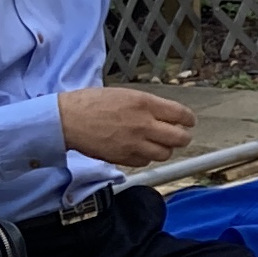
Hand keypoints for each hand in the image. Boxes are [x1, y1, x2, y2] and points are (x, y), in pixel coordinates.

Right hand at [56, 85, 194, 168]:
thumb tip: (164, 114)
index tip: (189, 122)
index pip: (181, 114)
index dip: (189, 120)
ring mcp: (134, 143)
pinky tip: (140, 150)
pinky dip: (146, 157)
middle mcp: (143, 124)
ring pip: (165, 153)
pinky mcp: (124, 158)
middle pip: (179, 138)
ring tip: (158, 143)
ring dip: (165, 149)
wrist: (68, 119)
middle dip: (182, 137)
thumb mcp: (124, 94)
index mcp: (144, 103)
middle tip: (179, 136)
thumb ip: (147, 105)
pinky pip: (145, 162)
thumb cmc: (91, 103)